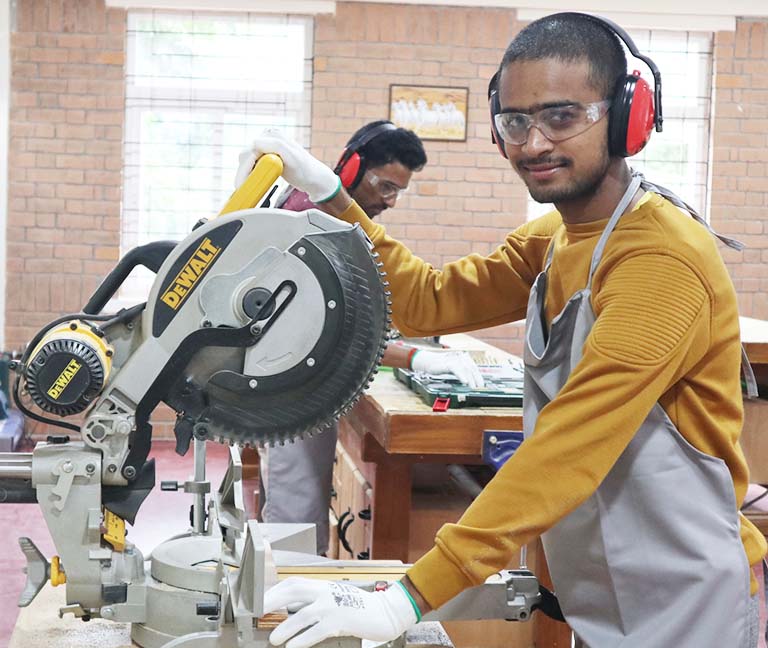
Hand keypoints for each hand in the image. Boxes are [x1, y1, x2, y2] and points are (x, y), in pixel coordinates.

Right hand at [235, 130, 339, 203]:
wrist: (314, 178)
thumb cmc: (305, 169)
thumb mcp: (291, 156)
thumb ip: (275, 145)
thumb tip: (255, 142)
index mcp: (273, 135)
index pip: (250, 150)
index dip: (246, 167)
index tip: (243, 182)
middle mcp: (267, 139)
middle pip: (245, 155)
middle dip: (243, 172)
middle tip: (242, 188)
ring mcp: (266, 148)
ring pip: (246, 161)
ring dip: (245, 174)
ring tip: (246, 188)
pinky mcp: (266, 157)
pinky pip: (251, 165)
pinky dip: (249, 175)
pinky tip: (252, 184)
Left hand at [264, 577, 417, 647]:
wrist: (385, 612)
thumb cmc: (358, 608)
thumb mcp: (334, 599)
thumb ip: (315, 601)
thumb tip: (290, 611)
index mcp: (323, 585)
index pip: (293, 583)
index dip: (275, 591)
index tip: (260, 601)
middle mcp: (326, 591)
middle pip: (293, 590)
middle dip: (273, 601)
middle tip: (257, 613)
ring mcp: (333, 605)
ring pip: (303, 614)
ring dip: (285, 627)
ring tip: (274, 639)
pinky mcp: (341, 620)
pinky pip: (317, 630)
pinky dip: (303, 639)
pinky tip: (293, 647)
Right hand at [411, 350, 484, 388]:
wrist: (428, 361)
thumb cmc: (442, 366)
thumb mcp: (454, 369)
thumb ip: (463, 372)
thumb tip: (472, 382)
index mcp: (463, 357)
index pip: (474, 367)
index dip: (479, 376)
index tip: (482, 385)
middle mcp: (460, 357)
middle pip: (471, 368)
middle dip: (476, 379)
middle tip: (479, 387)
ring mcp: (454, 359)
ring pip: (465, 370)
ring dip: (471, 379)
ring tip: (473, 387)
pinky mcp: (448, 363)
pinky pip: (457, 370)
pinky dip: (462, 376)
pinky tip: (465, 381)